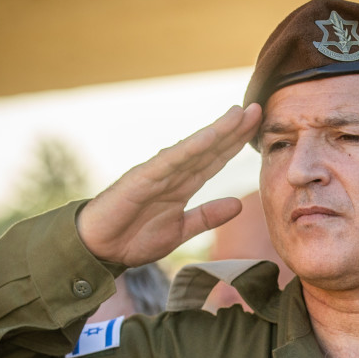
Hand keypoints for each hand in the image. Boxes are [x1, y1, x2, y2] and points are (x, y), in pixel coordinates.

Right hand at [77, 104, 262, 265]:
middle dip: (235, 129)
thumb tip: (239, 205)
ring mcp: (158, 173)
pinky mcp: (142, 178)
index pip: (215, 159)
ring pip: (194, 148)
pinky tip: (212, 136)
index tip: (259, 127)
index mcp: (182, 184)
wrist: (99, 249)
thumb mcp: (181, 231)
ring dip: (218, 130)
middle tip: (258, 108)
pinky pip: (172, 160)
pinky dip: (192, 147)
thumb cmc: (133, 237)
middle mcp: (173, 173)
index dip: (237, 143)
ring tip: (240, 113)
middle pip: (210, 147)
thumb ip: (207, 217)